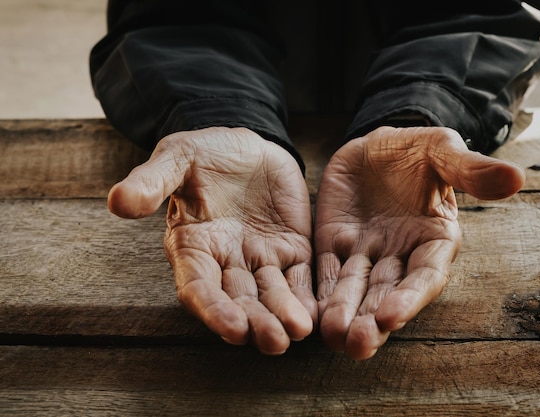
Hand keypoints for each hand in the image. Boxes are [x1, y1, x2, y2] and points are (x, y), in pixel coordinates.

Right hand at [107, 127, 316, 354]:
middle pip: (239, 301)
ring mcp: (260, 259)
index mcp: (193, 246)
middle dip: (255, 323)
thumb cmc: (206, 153)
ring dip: (283, 316)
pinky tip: (317, 315)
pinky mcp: (291, 250)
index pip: (199, 287)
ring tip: (298, 332)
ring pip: (271, 295)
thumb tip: (117, 201)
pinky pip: (299, 278)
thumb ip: (152, 180)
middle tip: (273, 342)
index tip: (231, 327)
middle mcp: (225, 262)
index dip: (213, 309)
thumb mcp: (178, 157)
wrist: (249, 146)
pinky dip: (306, 298)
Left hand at [314, 126, 524, 359]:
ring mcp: (367, 252)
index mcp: (434, 238)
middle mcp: (402, 254)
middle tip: (358, 345)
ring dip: (345, 314)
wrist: (375, 144)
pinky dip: (321, 294)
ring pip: (356, 289)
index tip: (392, 317)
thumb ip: (470, 169)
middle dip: (374, 320)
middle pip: (388, 293)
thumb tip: (516, 178)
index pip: (425, 275)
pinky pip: (328, 272)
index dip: (410, 297)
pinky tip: (310, 315)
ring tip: (333, 338)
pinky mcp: (335, 244)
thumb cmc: (417, 149)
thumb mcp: (442, 150)